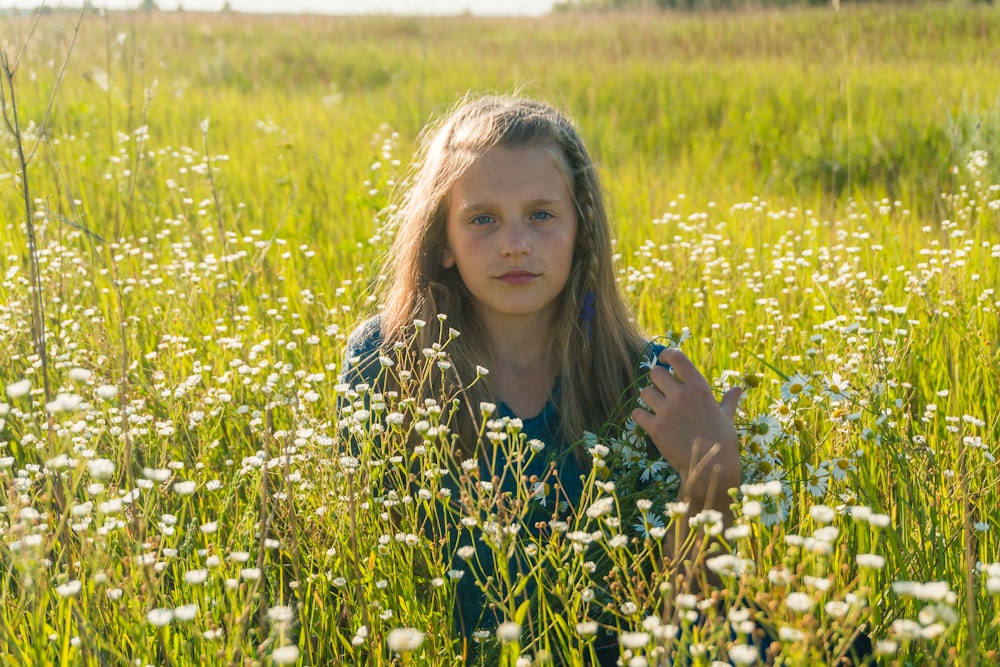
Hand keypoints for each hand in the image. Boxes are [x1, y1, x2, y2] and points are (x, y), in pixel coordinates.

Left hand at [631, 348, 741, 503]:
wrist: (711, 469)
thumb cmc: (722, 442)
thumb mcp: (727, 417)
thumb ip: (729, 400)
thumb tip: (739, 388)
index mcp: (699, 388)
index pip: (677, 358)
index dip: (666, 355)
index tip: (662, 358)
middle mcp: (682, 395)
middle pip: (655, 373)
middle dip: (656, 381)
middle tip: (661, 392)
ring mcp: (667, 411)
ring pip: (644, 392)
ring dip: (648, 399)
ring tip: (656, 409)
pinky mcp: (655, 428)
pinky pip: (637, 413)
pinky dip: (640, 417)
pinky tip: (649, 422)